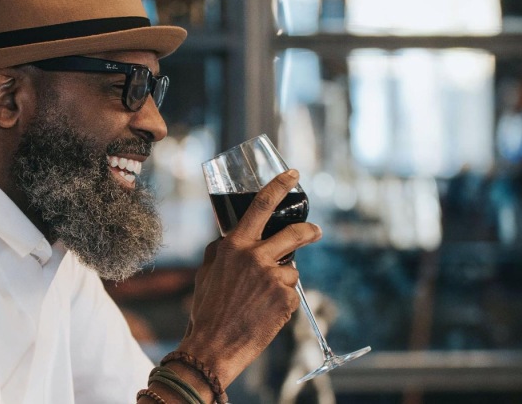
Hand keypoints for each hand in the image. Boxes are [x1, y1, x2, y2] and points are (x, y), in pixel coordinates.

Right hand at [177, 169, 321, 389]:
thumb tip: (229, 239)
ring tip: (261, 300)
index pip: (261, 205)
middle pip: (295, 233)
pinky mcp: (285, 300)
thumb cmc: (206, 310)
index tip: (293, 174)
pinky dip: (281, 301)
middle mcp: (255, 257)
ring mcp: (273, 278)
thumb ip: (221, 251)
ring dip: (282, 280)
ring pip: (291, 269)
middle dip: (309, 230)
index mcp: (234, 246)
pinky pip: (290, 293)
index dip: (280, 186)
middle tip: (315, 231)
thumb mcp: (206, 272)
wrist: (213, 347)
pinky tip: (264, 313)